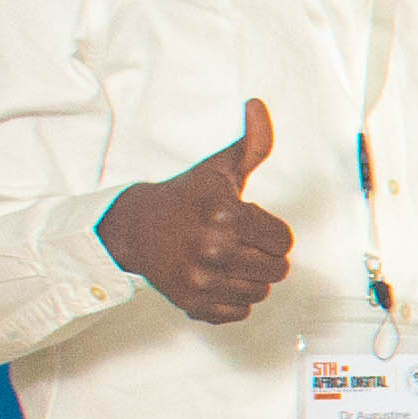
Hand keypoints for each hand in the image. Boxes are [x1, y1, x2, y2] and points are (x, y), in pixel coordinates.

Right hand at [97, 101, 293, 325]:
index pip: (284, 240)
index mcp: (226, 215)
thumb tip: (259, 107)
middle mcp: (215, 249)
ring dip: (250, 277)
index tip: (249, 223)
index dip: (271, 232)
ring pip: (261, 291)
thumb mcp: (219, 169)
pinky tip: (216, 278)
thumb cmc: (183, 198)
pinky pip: (239, 312)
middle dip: (263, 254)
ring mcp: (202, 279)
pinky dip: (232, 299)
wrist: (133, 228)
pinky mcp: (193, 303)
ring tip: (226, 259)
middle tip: (237, 242)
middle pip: (278, 268)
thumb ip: (251, 143)